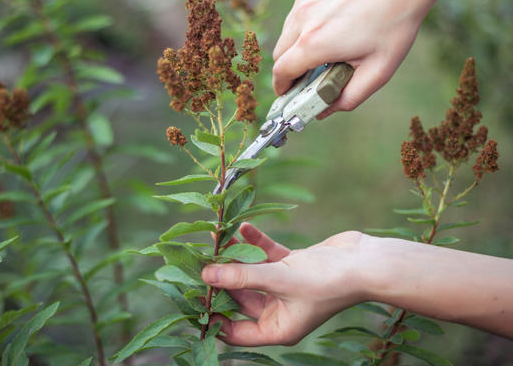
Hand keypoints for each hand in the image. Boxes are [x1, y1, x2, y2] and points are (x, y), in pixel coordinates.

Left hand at [201, 224, 366, 345]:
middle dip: (222, 278)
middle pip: (240, 297)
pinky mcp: (293, 267)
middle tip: (201, 259)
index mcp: (277, 328)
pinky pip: (266, 256)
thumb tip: (206, 275)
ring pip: (251, 273)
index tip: (193, 296)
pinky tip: (243, 228)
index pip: (235, 330)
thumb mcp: (278, 279)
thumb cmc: (327, 280)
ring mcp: (285, 287)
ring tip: (217, 238)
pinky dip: (256, 244)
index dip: (213, 316)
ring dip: (237, 256)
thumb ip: (241, 276)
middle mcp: (279, 311)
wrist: (366, 262)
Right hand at [272, 0, 458, 118]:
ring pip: (287, 32)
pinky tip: (332, 25)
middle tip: (307, 77)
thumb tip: (325, 111)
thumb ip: (349, 98)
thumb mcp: (378, 71)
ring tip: (325, 50)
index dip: (282, 87)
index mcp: (315, 43)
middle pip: (279, 53)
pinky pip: (299, 13)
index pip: (281, 72)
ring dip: (297, 46)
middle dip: (289, 69)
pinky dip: (306, 24)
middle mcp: (303, 19)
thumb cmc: (395, 22)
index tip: (287, 95)